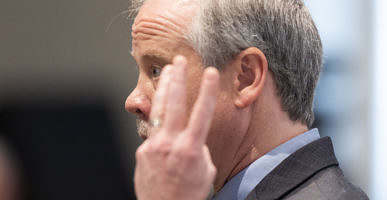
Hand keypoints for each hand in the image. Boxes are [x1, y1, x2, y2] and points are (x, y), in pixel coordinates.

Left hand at [134, 55, 218, 199]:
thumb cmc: (190, 194)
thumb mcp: (205, 170)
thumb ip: (198, 148)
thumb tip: (189, 135)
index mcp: (190, 149)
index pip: (202, 113)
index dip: (207, 91)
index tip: (211, 72)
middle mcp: (170, 144)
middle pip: (173, 104)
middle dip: (177, 79)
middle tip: (179, 60)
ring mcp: (153, 146)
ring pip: (158, 111)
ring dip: (164, 89)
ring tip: (167, 71)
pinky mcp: (142, 152)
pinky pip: (154, 133)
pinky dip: (161, 126)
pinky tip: (165, 121)